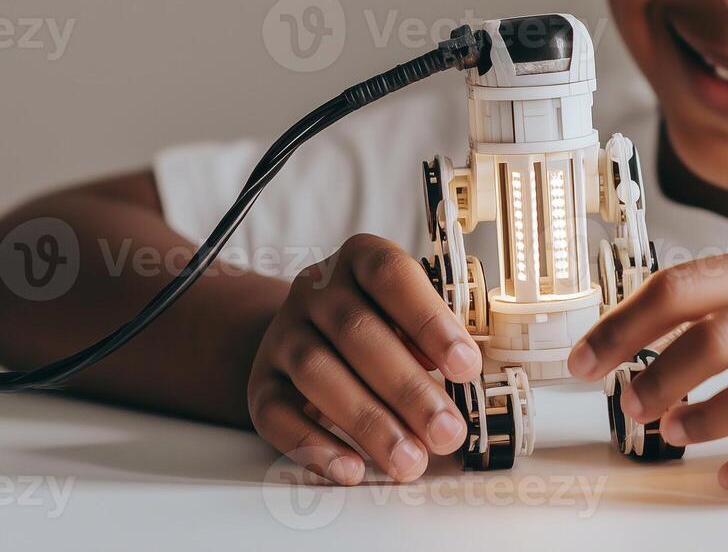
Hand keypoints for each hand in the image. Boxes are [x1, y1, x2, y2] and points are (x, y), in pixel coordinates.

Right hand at [247, 234, 482, 484]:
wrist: (308, 332)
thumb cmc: (381, 322)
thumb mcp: (408, 311)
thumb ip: (431, 333)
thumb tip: (462, 370)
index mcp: (360, 258)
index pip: (391, 276)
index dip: (430, 321)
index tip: (467, 367)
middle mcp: (315, 290)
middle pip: (356, 333)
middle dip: (408, 389)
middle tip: (446, 432)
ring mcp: (282, 335)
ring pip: (317, 373)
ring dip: (368, 422)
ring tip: (410, 461)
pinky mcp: (260, 382)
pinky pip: (277, 415)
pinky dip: (314, 445)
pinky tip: (351, 469)